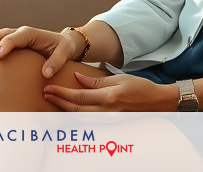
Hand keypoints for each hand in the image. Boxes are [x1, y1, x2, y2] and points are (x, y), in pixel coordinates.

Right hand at [0, 26, 83, 84]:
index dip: (3, 47)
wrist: (61, 44)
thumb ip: (56, 61)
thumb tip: (46, 73)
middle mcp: (13, 34)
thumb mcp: (65, 52)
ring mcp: (5, 40)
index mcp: (27, 33)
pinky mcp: (1, 48)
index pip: (11, 37)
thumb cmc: (63, 48)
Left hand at [43, 72, 175, 111]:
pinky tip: (69, 110)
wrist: (157, 102)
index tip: (50, 88)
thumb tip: (77, 78)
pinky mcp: (110, 124)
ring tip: (53, 101)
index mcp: (109, 97)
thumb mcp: (119, 78)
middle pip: (76, 109)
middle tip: (46, 94)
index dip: (62, 93)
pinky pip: (89, 121)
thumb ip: (96, 81)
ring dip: (64, 109)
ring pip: (80, 117)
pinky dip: (76, 116)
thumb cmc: (140, 87)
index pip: (79, 96)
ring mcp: (109, 120)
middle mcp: (107, 111)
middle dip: (59, 102)